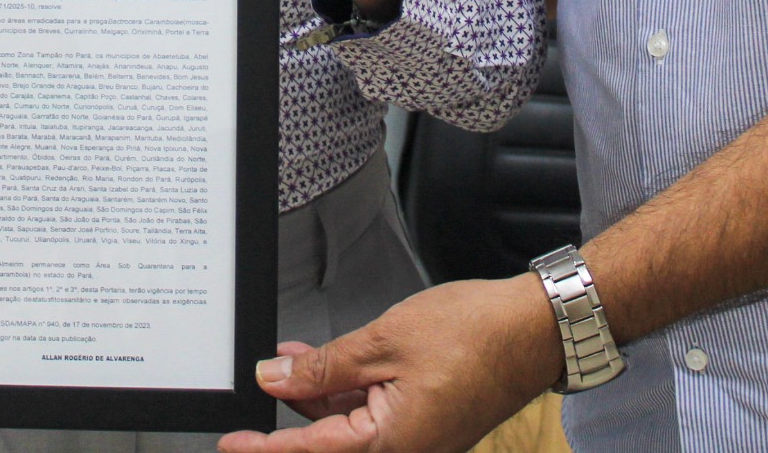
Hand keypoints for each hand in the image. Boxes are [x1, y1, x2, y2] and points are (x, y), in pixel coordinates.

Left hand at [218, 276, 561, 452]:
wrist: (535, 328)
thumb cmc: (476, 333)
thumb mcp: (383, 342)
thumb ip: (324, 368)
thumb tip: (276, 379)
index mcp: (393, 443)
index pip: (310, 451)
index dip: (266, 447)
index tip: (232, 443)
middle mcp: (407, 450)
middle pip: (330, 441)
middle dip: (292, 412)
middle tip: (260, 384)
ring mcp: (420, 437)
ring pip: (351, 425)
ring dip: (320, 395)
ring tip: (291, 357)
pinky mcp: (429, 420)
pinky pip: (375, 413)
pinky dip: (349, 390)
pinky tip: (330, 360)